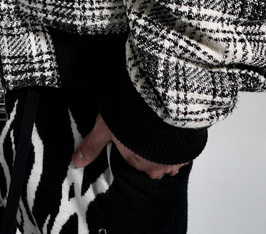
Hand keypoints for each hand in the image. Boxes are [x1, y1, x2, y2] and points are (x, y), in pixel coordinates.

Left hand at [73, 114, 188, 178]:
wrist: (164, 100)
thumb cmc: (133, 113)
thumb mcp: (105, 127)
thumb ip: (92, 145)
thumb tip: (76, 162)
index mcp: (136, 164)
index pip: (132, 164)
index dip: (130, 149)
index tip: (129, 138)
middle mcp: (157, 167)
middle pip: (152, 166)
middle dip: (148, 152)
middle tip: (142, 132)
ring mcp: (176, 158)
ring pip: (169, 160)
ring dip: (164, 149)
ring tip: (157, 129)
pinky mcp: (189, 146)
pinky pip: (184, 150)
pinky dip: (178, 141)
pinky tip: (172, 128)